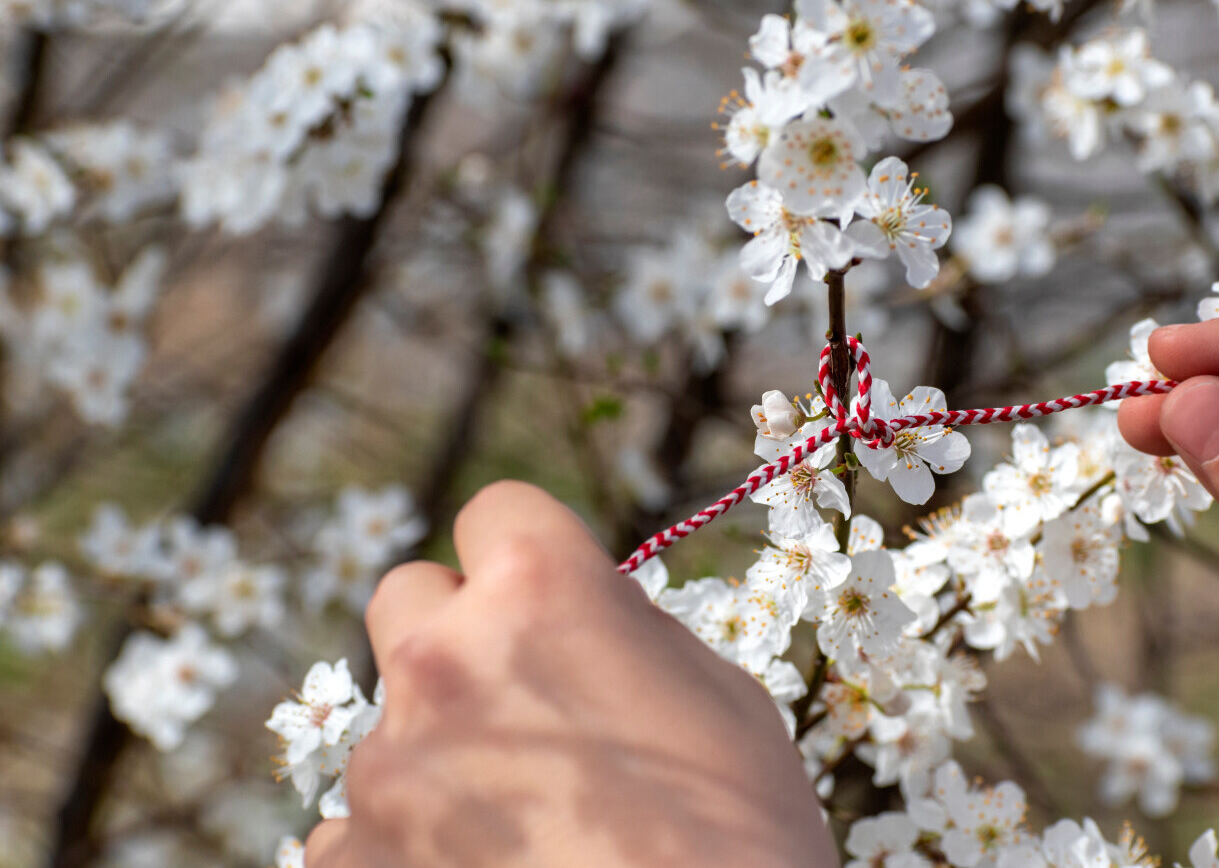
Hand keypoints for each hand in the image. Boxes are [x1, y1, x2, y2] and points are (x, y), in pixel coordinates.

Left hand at [303, 481, 837, 867]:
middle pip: (408, 599)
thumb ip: (628, 630)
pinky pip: (359, 824)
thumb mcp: (722, 697)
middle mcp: (443, 659)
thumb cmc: (741, 838)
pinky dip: (407, 841)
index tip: (545, 599)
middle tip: (520, 701)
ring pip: (391, 722)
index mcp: (541, 592)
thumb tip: (584, 616)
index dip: (526, 555)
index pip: (495, 512)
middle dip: (456, 634)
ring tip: (523, 820)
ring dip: (441, 750)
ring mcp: (385, 766)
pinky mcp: (350, 857)